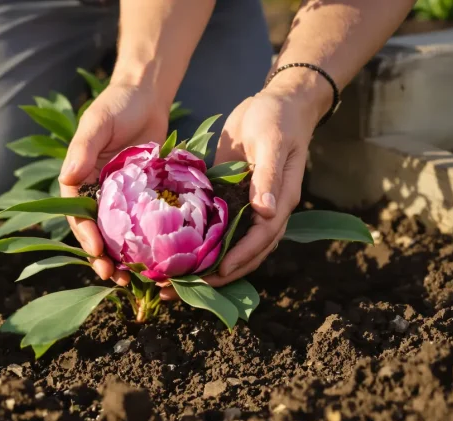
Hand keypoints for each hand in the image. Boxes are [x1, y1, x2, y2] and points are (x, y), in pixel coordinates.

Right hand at [59, 81, 168, 285]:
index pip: (77, 214)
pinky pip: (143, 224)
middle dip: (102, 257)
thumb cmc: (117, 104)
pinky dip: (146, 243)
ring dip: (123, 258)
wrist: (148, 95)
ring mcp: (121, 197)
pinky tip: (156, 261)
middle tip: (114, 276)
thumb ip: (83, 148)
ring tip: (132, 280)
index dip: (84, 235)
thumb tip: (69, 176)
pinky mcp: (144, 197)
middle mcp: (97, 192)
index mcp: (79, 179)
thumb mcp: (97, 122)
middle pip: (96, 232)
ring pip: (118, 235)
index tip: (96, 250)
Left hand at [158, 81, 326, 299]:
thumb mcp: (272, 142)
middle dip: (217, 273)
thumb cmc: (278, 118)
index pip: (262, 238)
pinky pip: (215, 226)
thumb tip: (266, 210)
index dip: (241, 257)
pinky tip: (172, 251)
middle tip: (183, 287)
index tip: (218, 271)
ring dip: (204, 264)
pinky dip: (198, 241)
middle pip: (244, 252)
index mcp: (280, 200)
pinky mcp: (230, 196)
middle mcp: (265, 210)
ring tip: (172, 280)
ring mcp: (247, 206)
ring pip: (228, 244)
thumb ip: (269, 175)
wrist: (277, 102)